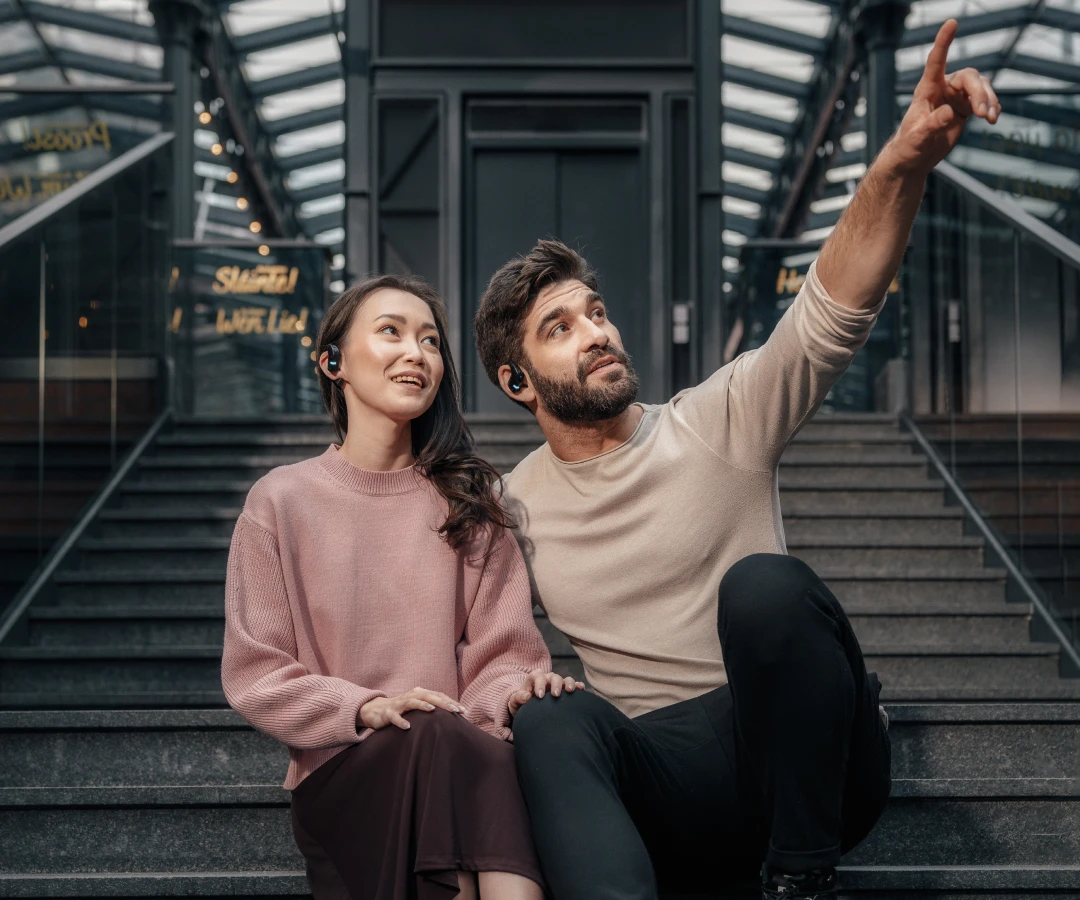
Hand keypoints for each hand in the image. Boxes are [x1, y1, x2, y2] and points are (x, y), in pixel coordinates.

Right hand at [359, 687, 466, 730]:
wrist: (376, 710)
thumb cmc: (402, 709)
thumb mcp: (418, 706)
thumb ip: (432, 708)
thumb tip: (453, 716)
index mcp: (420, 693)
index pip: (438, 696)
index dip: (451, 702)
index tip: (464, 711)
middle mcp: (411, 696)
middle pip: (429, 696)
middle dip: (442, 703)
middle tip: (455, 710)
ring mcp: (399, 704)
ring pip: (412, 702)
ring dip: (422, 705)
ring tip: (432, 710)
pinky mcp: (388, 713)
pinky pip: (395, 717)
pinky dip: (401, 721)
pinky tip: (407, 727)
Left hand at [508, 669, 585, 715]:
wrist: (528, 712)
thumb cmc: (521, 706)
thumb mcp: (515, 702)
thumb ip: (518, 698)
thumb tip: (526, 696)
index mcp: (534, 679)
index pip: (537, 675)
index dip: (539, 683)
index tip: (540, 696)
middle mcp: (547, 679)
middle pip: (553, 676)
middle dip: (555, 684)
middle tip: (555, 695)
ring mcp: (557, 685)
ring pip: (564, 679)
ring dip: (568, 683)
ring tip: (570, 691)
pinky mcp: (564, 691)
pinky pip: (573, 685)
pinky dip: (577, 685)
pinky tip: (581, 689)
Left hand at [886, 18, 999, 176]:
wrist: (914, 159)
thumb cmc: (908, 146)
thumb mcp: (916, 138)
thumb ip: (931, 125)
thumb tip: (949, 112)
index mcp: (926, 90)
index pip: (936, 61)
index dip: (944, 42)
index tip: (952, 22)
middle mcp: (943, 88)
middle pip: (969, 77)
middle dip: (980, 93)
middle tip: (983, 114)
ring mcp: (956, 97)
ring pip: (981, 87)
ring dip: (989, 100)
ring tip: (990, 119)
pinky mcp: (965, 108)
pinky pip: (985, 100)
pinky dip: (992, 107)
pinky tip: (993, 118)